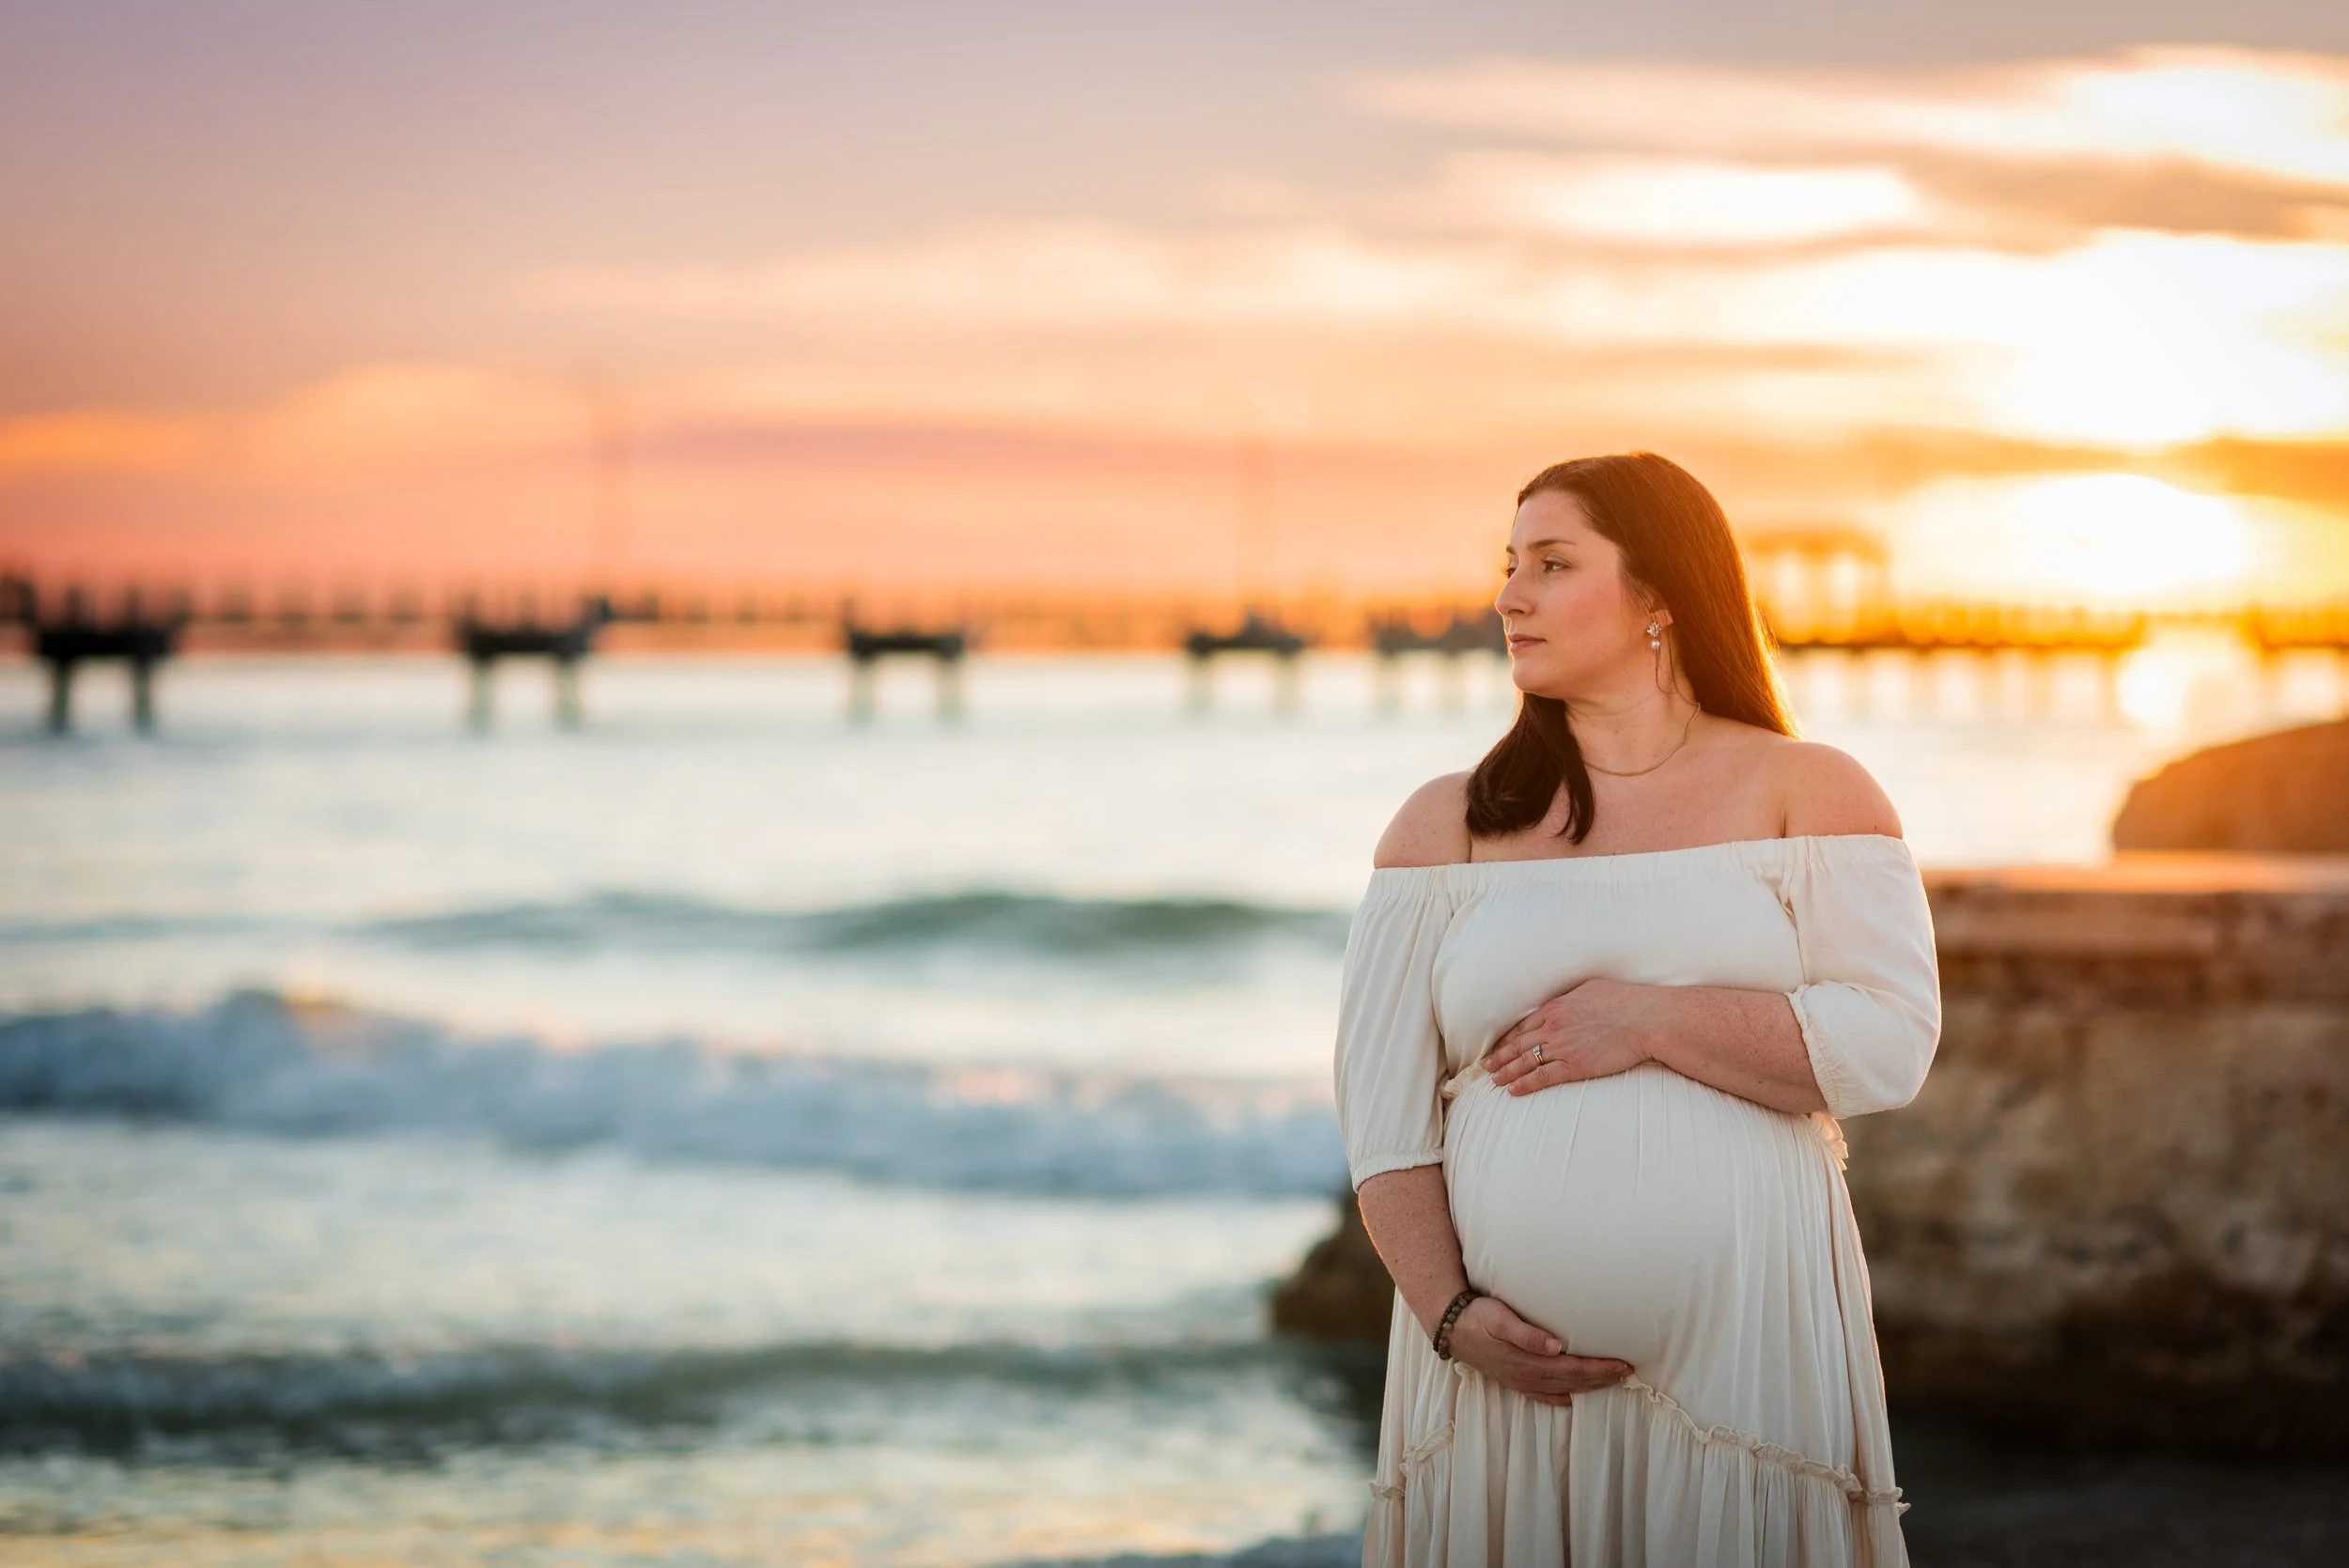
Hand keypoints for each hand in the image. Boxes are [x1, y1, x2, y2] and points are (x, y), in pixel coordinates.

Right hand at [1444, 1295, 1632, 1405]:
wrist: (1449, 1327)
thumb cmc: (1477, 1317)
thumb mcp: (1499, 1318)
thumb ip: (1526, 1333)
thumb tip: (1556, 1346)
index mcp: (1529, 1363)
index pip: (1574, 1370)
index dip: (1601, 1369)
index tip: (1624, 1364)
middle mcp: (1528, 1377)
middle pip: (1574, 1382)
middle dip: (1603, 1379)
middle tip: (1629, 1373)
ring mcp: (1520, 1381)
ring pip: (1562, 1389)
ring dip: (1588, 1387)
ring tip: (1611, 1382)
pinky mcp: (1512, 1380)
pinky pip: (1542, 1396)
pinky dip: (1560, 1399)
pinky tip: (1570, 1400)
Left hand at [1484, 978, 1654, 1096]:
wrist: (1645, 1018)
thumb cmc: (1625, 1000)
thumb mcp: (1591, 989)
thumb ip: (1572, 997)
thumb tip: (1566, 1001)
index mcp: (1555, 1007)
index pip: (1522, 1027)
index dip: (1507, 1039)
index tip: (1498, 1047)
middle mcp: (1552, 1027)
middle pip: (1518, 1045)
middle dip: (1500, 1057)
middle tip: (1485, 1067)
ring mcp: (1561, 1047)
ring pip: (1525, 1062)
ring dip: (1507, 1073)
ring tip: (1495, 1081)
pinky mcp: (1574, 1066)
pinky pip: (1541, 1077)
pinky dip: (1525, 1084)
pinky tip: (1513, 1091)